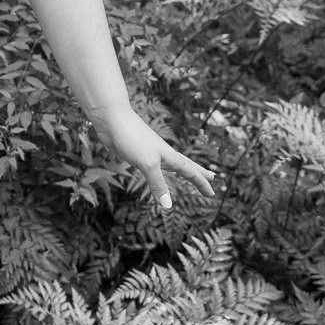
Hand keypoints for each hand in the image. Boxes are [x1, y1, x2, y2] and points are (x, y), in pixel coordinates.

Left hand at [94, 106, 215, 213]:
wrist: (112, 119)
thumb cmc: (132, 138)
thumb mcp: (147, 164)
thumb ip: (158, 184)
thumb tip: (168, 206)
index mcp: (169, 156)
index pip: (190, 172)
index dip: (201, 183)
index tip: (212, 194)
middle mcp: (162, 154)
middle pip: (186, 165)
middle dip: (199, 173)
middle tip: (213, 177)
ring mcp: (150, 152)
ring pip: (170, 164)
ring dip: (182, 170)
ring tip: (188, 173)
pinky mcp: (137, 152)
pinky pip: (154, 165)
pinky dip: (160, 169)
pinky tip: (156, 168)